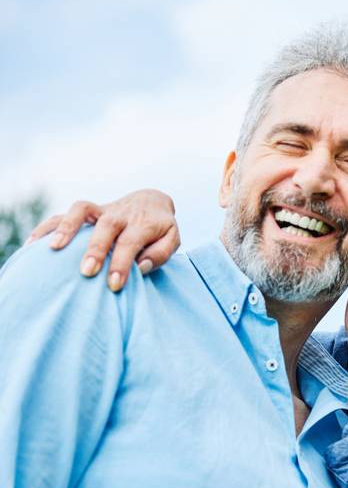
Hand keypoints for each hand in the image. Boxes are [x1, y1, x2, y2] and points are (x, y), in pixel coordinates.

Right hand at [27, 189, 179, 291]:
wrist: (150, 202)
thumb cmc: (160, 230)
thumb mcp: (171, 240)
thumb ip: (160, 254)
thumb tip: (140, 266)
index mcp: (143, 223)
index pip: (131, 243)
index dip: (122, 263)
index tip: (114, 284)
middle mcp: (120, 214)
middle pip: (106, 227)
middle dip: (95, 249)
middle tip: (86, 272)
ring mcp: (101, 209)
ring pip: (81, 210)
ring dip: (67, 227)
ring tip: (54, 249)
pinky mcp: (87, 211)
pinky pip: (64, 213)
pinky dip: (48, 226)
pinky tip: (34, 244)